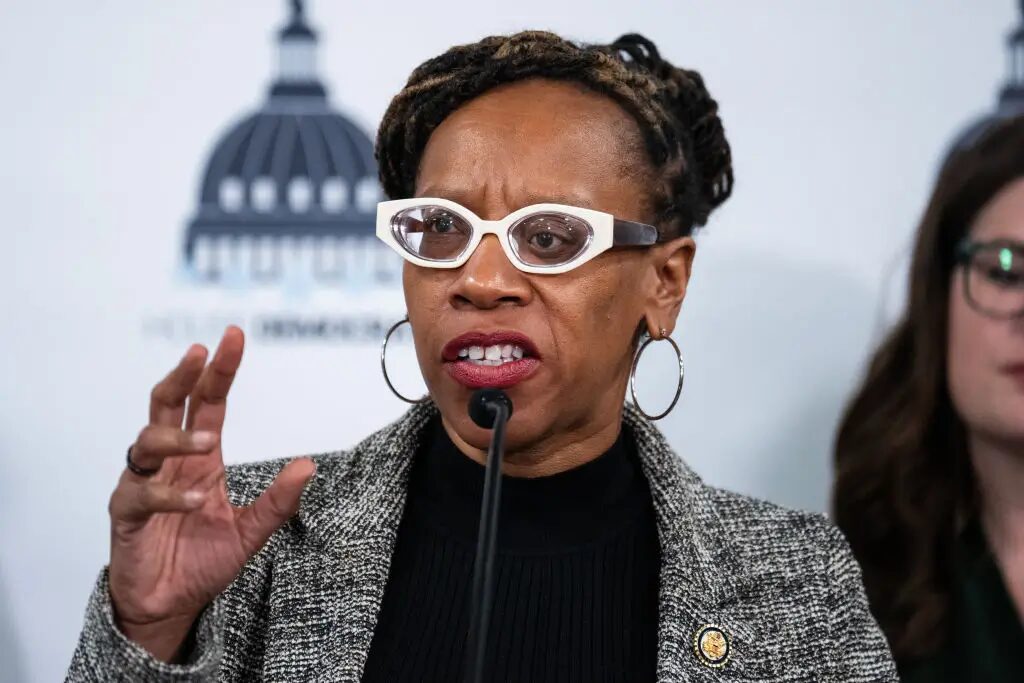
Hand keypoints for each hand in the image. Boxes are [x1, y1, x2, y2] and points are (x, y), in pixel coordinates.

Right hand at [106, 325, 315, 661]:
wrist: (169, 605)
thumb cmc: (203, 561)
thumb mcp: (251, 531)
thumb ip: (278, 501)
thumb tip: (309, 465)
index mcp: (201, 458)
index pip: (208, 402)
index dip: (219, 370)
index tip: (232, 337)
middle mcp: (170, 463)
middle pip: (167, 404)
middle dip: (183, 375)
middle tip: (200, 353)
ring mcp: (144, 485)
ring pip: (147, 441)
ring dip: (178, 437)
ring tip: (209, 444)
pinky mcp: (126, 515)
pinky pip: (139, 494)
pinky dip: (166, 495)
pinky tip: (192, 501)